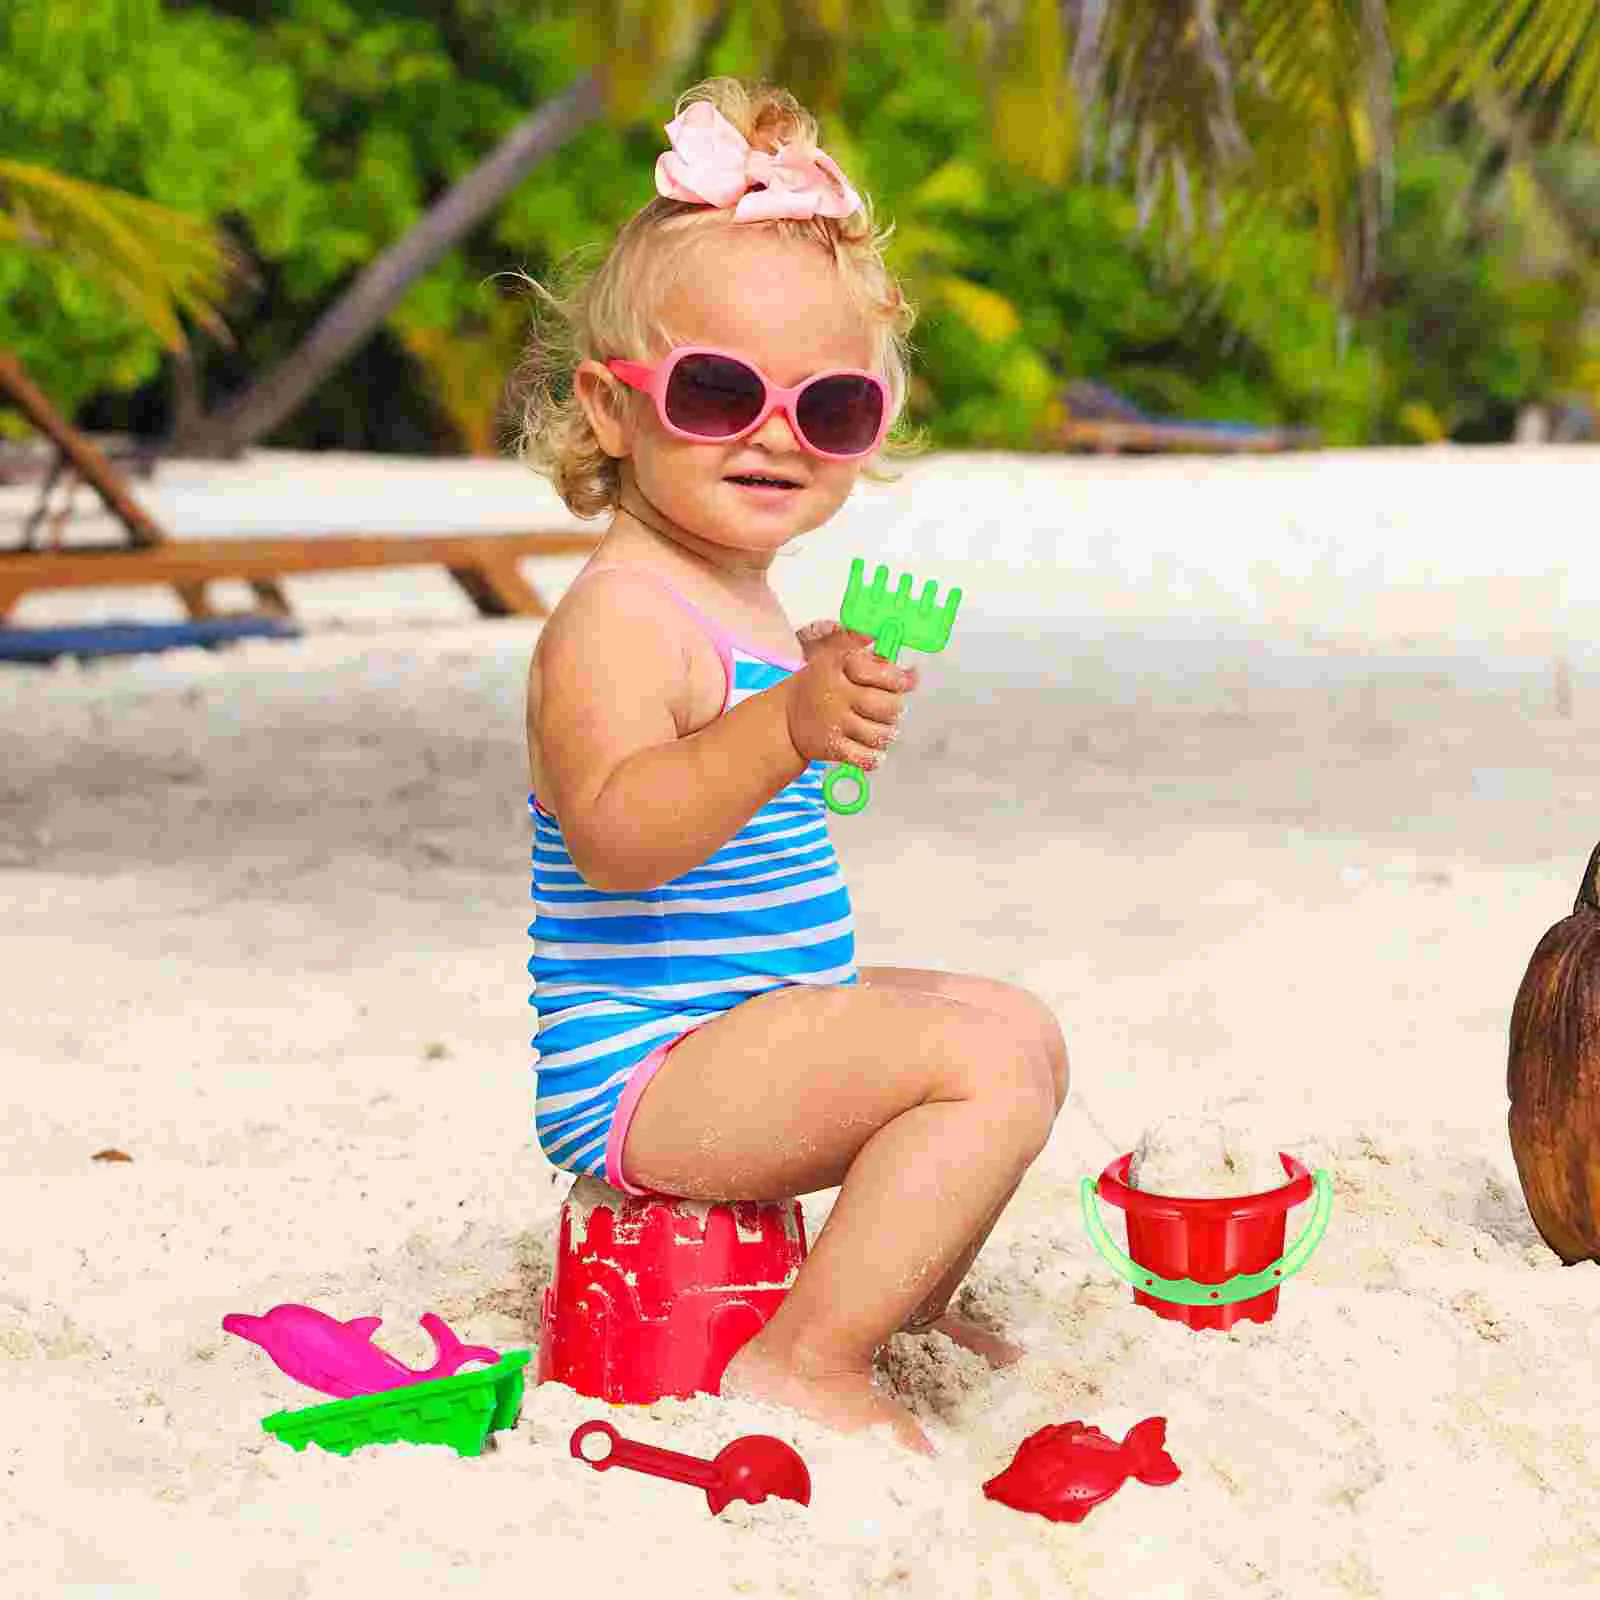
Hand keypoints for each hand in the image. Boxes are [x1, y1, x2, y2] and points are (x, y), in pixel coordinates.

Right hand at [783, 625, 918, 770]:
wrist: (784, 718)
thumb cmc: (816, 685)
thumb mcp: (832, 655)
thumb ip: (864, 650)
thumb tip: (898, 658)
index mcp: (837, 667)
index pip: (881, 673)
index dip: (899, 678)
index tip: (907, 680)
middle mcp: (837, 694)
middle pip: (888, 705)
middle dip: (896, 706)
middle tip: (891, 705)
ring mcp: (834, 723)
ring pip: (880, 733)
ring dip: (887, 732)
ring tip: (880, 726)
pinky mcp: (832, 748)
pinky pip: (865, 758)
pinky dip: (874, 757)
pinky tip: (874, 749)